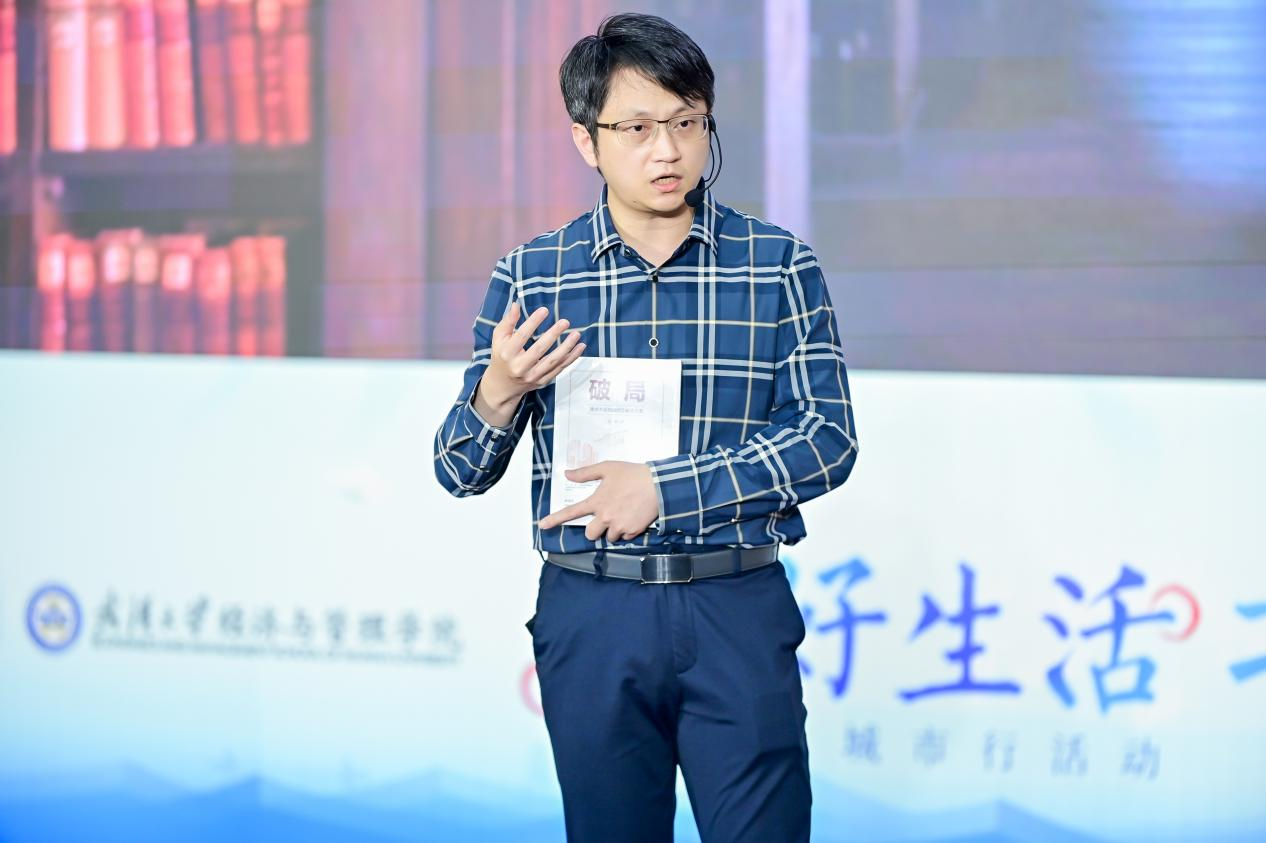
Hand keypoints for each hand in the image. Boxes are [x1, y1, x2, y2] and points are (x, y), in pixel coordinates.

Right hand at [481, 302, 585, 407]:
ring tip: (576, 334)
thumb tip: (516, 305)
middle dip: (553, 334)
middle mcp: (520, 366)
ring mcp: (532, 376)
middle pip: (539, 349)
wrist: (503, 385)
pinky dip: (571, 358)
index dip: (533, 322)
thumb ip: (507, 322)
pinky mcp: (542, 381)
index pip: (521, 336)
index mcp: (507, 353)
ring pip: (552, 361)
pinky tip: (580, 347)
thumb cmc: (502, 356)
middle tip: (565, 322)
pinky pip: (559, 368)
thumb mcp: (499, 339)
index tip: (545, 310)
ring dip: (567, 348)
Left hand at [539, 461, 659, 541]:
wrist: (658, 485)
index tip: (541, 525)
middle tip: (605, 518)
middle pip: (590, 535)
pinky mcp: (633, 531)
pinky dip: (627, 530)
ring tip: (623, 513)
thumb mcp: (607, 468)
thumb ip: (586, 473)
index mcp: (596, 502)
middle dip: (595, 529)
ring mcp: (619, 526)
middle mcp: (605, 517)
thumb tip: (567, 474)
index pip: (571, 512)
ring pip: (609, 537)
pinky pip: (625, 537)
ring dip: (613, 529)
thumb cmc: (632, 474)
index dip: (554, 519)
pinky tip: (633, 517)